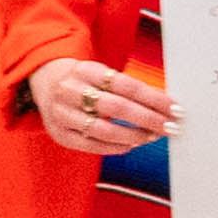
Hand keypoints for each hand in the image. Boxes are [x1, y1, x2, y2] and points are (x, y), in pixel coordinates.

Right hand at [21, 57, 172, 155]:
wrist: (44, 80)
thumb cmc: (84, 80)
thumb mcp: (100, 73)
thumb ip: (126, 88)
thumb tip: (163, 106)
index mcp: (86, 70)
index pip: (127, 85)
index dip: (153, 98)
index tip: (174, 109)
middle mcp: (72, 90)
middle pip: (117, 107)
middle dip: (148, 119)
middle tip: (170, 127)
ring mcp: (62, 113)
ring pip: (104, 130)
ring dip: (133, 136)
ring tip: (152, 136)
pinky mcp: (59, 133)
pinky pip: (91, 145)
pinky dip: (114, 148)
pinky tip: (130, 146)